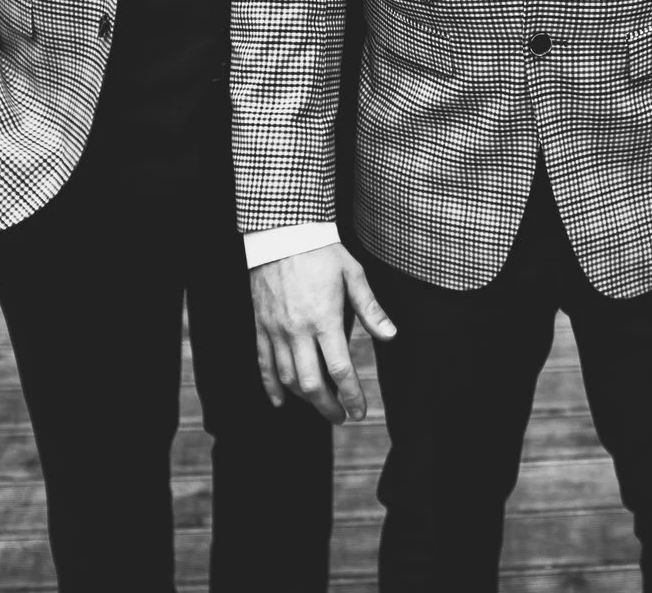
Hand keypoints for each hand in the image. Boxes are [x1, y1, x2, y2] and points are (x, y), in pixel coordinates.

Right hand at [249, 242, 396, 423]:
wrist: (282, 234)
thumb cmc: (322, 252)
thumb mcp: (353, 275)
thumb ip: (371, 309)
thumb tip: (391, 336)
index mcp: (324, 319)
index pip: (340, 370)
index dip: (351, 396)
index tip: (359, 411)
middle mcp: (298, 330)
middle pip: (311, 383)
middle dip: (328, 407)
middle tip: (340, 417)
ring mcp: (276, 330)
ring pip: (287, 378)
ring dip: (304, 399)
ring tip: (321, 406)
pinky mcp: (261, 326)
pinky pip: (263, 363)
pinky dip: (271, 386)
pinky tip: (280, 402)